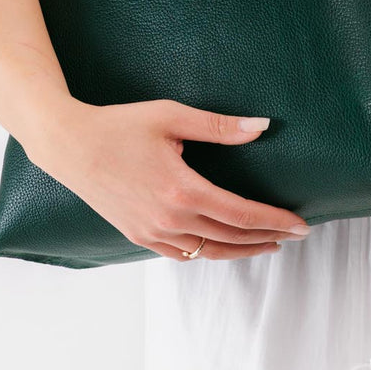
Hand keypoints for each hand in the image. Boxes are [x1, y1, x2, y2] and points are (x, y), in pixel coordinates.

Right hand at [26, 98, 311, 261]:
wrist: (69, 145)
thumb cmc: (120, 125)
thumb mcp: (172, 116)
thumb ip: (219, 126)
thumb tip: (261, 127)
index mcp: (183, 190)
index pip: (241, 214)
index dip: (274, 220)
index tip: (301, 224)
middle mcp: (169, 219)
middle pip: (230, 238)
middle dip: (266, 238)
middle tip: (294, 235)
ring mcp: (151, 232)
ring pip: (207, 252)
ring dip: (240, 249)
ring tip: (265, 242)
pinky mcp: (137, 235)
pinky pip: (181, 253)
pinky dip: (206, 251)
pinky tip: (218, 242)